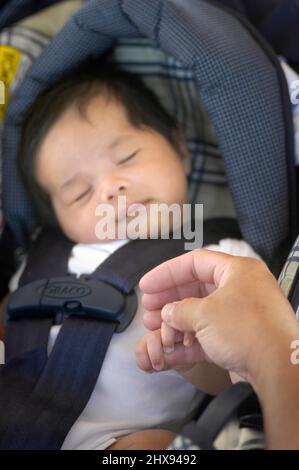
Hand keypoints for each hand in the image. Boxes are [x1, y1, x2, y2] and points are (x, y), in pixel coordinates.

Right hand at [138, 249, 297, 386]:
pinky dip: (189, 338)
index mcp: (237, 271)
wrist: (278, 369)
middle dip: (170, 299)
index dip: (167, 272)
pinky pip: (209, 333)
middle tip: (150, 306)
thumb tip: (169, 313)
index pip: (195, 262)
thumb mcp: (204, 314)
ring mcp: (242, 315)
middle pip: (196, 288)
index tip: (148, 284)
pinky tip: (171, 345)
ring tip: (156, 327)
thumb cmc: (249, 331)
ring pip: (201, 312)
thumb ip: (179, 310)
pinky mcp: (241, 338)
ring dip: (177, 321)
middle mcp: (241, 289)